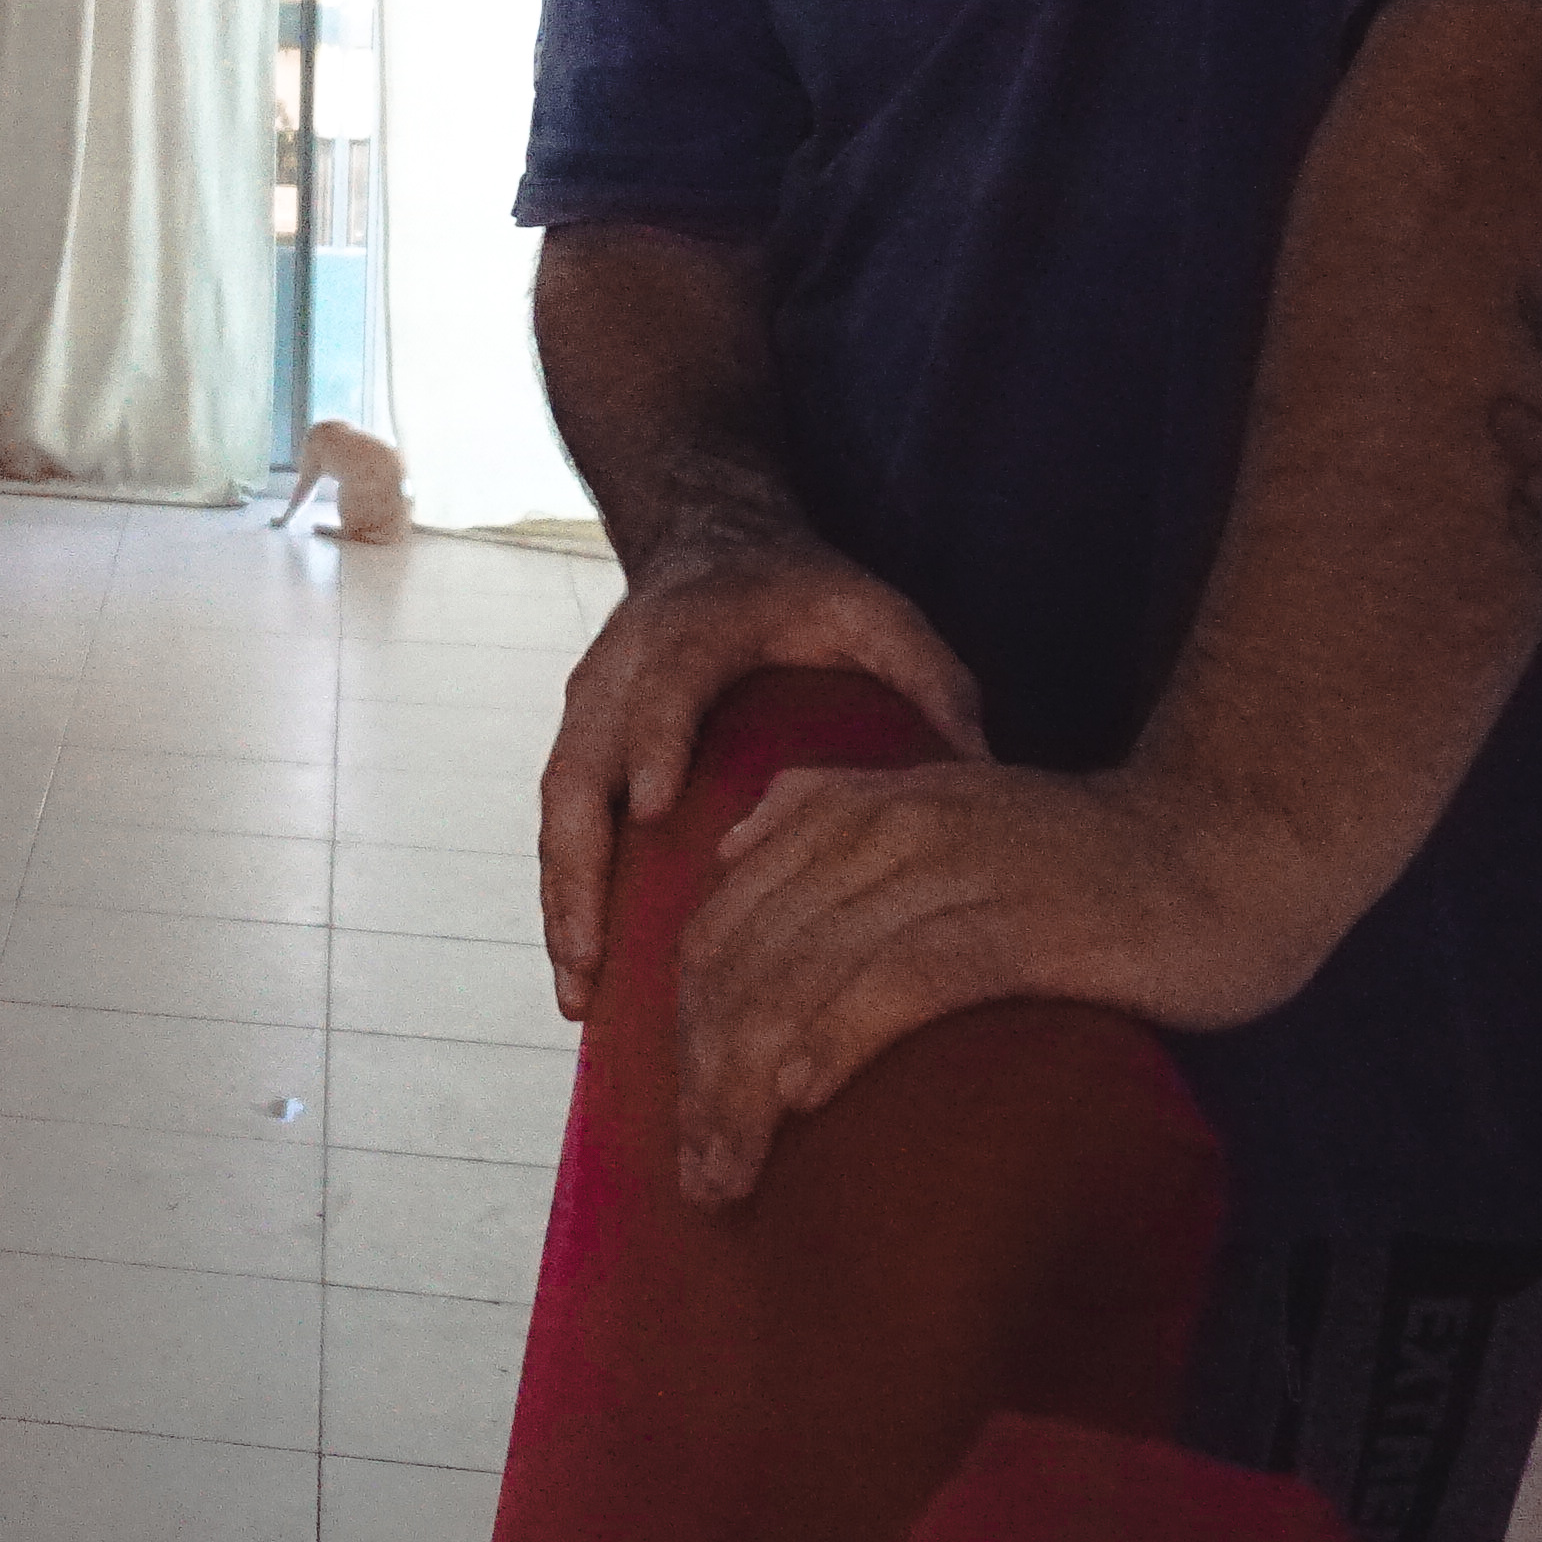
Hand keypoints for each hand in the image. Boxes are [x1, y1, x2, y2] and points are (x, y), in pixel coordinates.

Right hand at [536, 549, 984, 1024]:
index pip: (663, 685)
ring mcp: (589, 709)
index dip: (655, 740)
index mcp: (691, 630)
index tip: (657, 807)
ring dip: (563, 904)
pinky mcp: (581, 743)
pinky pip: (563, 827)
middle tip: (594, 958)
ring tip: (581, 999)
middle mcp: (620, 670)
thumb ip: (928, 674)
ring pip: (558, 810)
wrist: (713, 543)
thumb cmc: (800, 591)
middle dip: (579, 869)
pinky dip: (568, 900)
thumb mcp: (873, 610)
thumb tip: (983, 772)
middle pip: (578, 771)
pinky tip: (589, 976)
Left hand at [669, 758, 1343, 1204]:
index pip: (723, 922)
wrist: (1236, 844)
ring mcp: (955, 873)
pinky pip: (902, 981)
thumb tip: (736, 854)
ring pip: (806, 977)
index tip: (682, 1119)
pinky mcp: (1023, 925)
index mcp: (855, 810)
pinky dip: (838, 1040)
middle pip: (747, 958)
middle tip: (697, 1175)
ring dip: (748, 1087)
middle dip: (702, 1075)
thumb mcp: (947, 817)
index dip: (684, 1025)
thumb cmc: (1090, 863)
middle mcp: (889, 831)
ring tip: (729, 1173)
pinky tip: (803, 1101)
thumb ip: (843, 823)